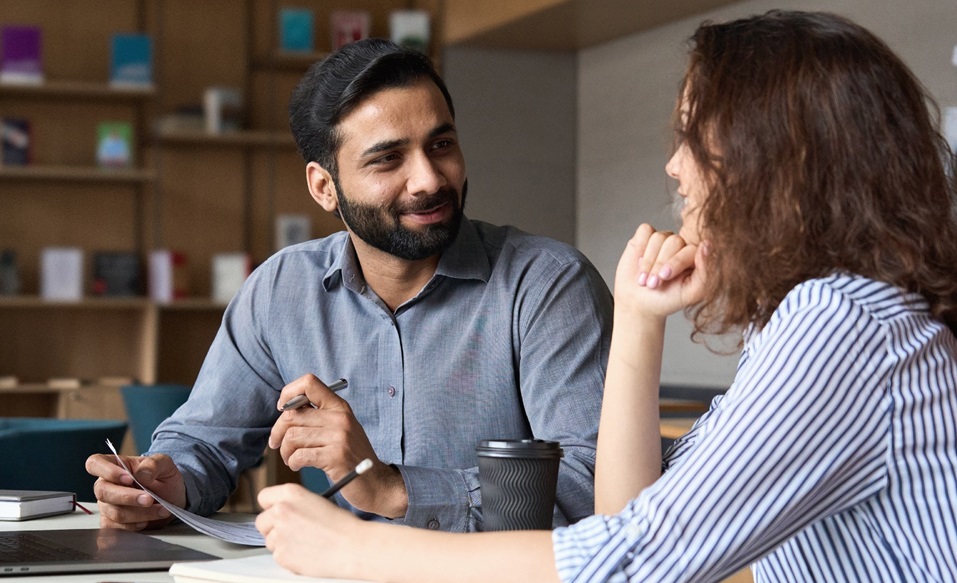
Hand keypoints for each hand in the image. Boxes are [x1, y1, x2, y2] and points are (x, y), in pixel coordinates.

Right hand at [85, 453, 184, 529]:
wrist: (173, 498)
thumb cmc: (164, 478)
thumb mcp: (165, 464)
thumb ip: (154, 464)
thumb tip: (142, 474)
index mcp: (115, 466)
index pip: (95, 463)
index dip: (107, 471)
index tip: (129, 478)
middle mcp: (106, 485)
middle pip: (103, 492)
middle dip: (128, 497)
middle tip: (149, 499)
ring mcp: (107, 505)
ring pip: (114, 512)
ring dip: (140, 513)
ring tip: (161, 509)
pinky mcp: (111, 523)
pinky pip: (116, 529)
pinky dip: (135, 526)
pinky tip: (147, 521)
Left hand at [256, 484, 366, 578]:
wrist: (353, 546)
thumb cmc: (342, 525)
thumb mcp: (316, 501)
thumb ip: (294, 504)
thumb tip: (282, 513)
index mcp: (291, 493)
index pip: (263, 497)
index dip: (271, 506)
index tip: (276, 512)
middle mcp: (281, 511)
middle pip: (261, 521)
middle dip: (273, 527)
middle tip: (291, 531)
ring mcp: (279, 534)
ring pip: (270, 541)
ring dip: (282, 543)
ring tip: (306, 543)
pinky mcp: (281, 555)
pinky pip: (278, 556)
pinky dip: (289, 557)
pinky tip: (307, 553)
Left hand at [268, 374, 407, 517]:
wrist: (376, 482)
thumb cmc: (352, 457)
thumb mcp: (340, 429)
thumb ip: (318, 417)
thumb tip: (285, 409)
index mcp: (339, 407)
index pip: (309, 383)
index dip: (288, 393)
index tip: (283, 410)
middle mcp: (340, 418)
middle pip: (292, 415)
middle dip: (277, 432)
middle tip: (277, 444)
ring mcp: (339, 436)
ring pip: (292, 436)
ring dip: (285, 451)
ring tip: (291, 458)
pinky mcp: (336, 456)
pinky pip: (299, 455)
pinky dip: (293, 462)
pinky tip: (298, 465)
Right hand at [614, 223, 707, 318]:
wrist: (639, 303)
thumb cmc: (667, 300)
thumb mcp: (691, 293)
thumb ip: (705, 272)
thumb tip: (707, 244)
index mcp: (695, 257)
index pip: (690, 249)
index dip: (676, 262)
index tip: (664, 277)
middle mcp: (681, 245)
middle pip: (673, 241)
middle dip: (659, 264)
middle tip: (652, 283)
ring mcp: (663, 239)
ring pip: (658, 237)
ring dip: (648, 260)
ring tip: (644, 278)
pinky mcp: (646, 235)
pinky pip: (645, 231)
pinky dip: (640, 247)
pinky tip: (638, 262)